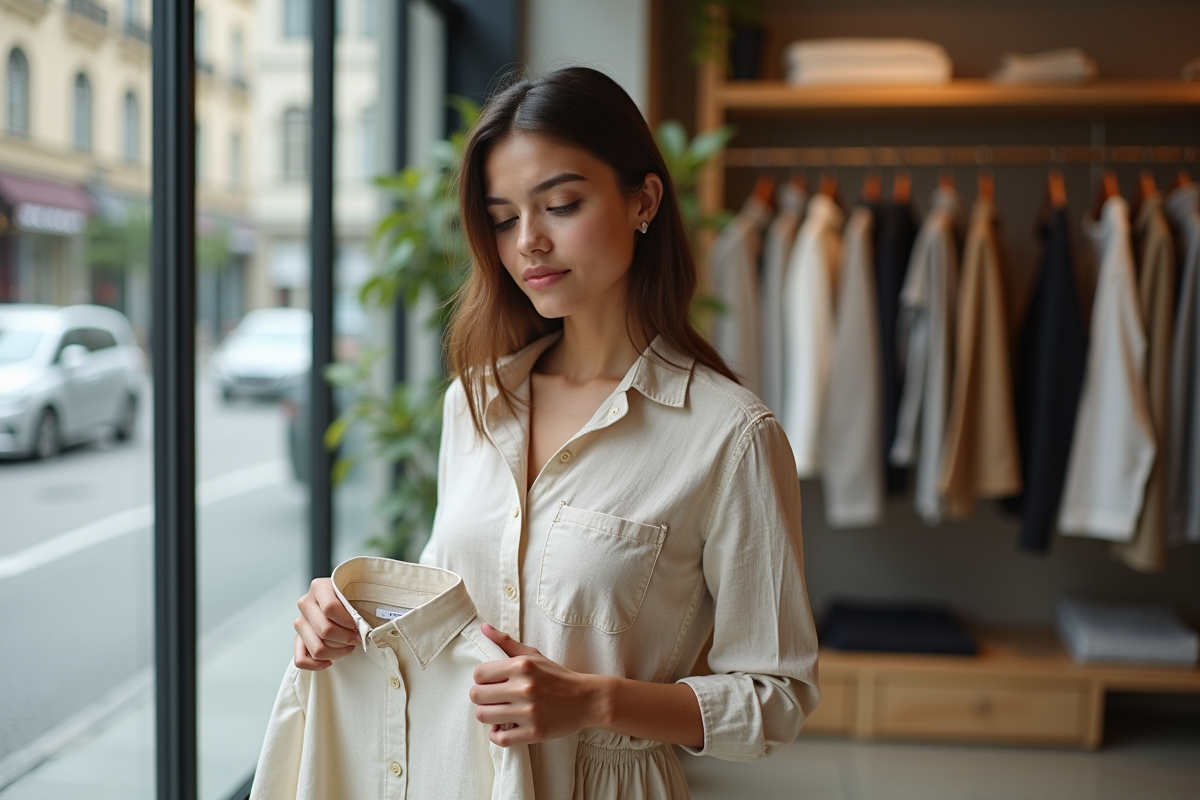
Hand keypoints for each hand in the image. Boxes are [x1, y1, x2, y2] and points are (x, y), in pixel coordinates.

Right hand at [293, 577, 360, 669]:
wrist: (342, 601)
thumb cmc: (351, 598)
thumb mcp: (355, 594)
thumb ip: (357, 607)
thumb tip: (363, 629)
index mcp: (319, 587)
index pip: (330, 608)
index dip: (348, 621)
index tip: (359, 626)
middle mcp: (305, 604)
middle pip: (324, 630)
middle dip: (346, 638)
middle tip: (357, 638)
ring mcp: (300, 622)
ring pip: (316, 648)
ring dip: (337, 652)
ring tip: (348, 646)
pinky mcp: (297, 639)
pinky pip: (300, 659)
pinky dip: (316, 665)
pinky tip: (330, 661)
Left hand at [470, 623, 605, 746]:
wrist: (586, 699)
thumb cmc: (556, 676)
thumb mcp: (533, 655)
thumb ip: (506, 642)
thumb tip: (483, 627)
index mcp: (522, 665)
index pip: (479, 674)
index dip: (481, 680)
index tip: (491, 683)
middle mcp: (524, 687)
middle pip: (477, 696)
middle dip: (481, 697)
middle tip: (493, 698)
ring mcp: (529, 712)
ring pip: (484, 716)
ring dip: (488, 715)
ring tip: (498, 712)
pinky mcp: (534, 732)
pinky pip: (500, 739)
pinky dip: (497, 735)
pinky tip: (504, 727)